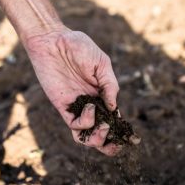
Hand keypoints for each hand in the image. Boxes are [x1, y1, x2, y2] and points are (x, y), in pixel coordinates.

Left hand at [24, 27, 120, 155]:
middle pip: (100, 132)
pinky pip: (74, 124)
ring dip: (97, 139)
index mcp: (102, 94)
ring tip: (103, 128)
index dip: (122, 131)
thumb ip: (110, 85)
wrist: (52, 40)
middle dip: (109, 143)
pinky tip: (90, 107)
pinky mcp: (62, 106)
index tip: (132, 139)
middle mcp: (90, 104)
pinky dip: (85, 121)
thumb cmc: (79, 47)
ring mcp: (76, 106)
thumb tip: (115, 109)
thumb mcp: (102, 63)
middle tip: (116, 141)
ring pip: (86, 134)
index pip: (113, 118)